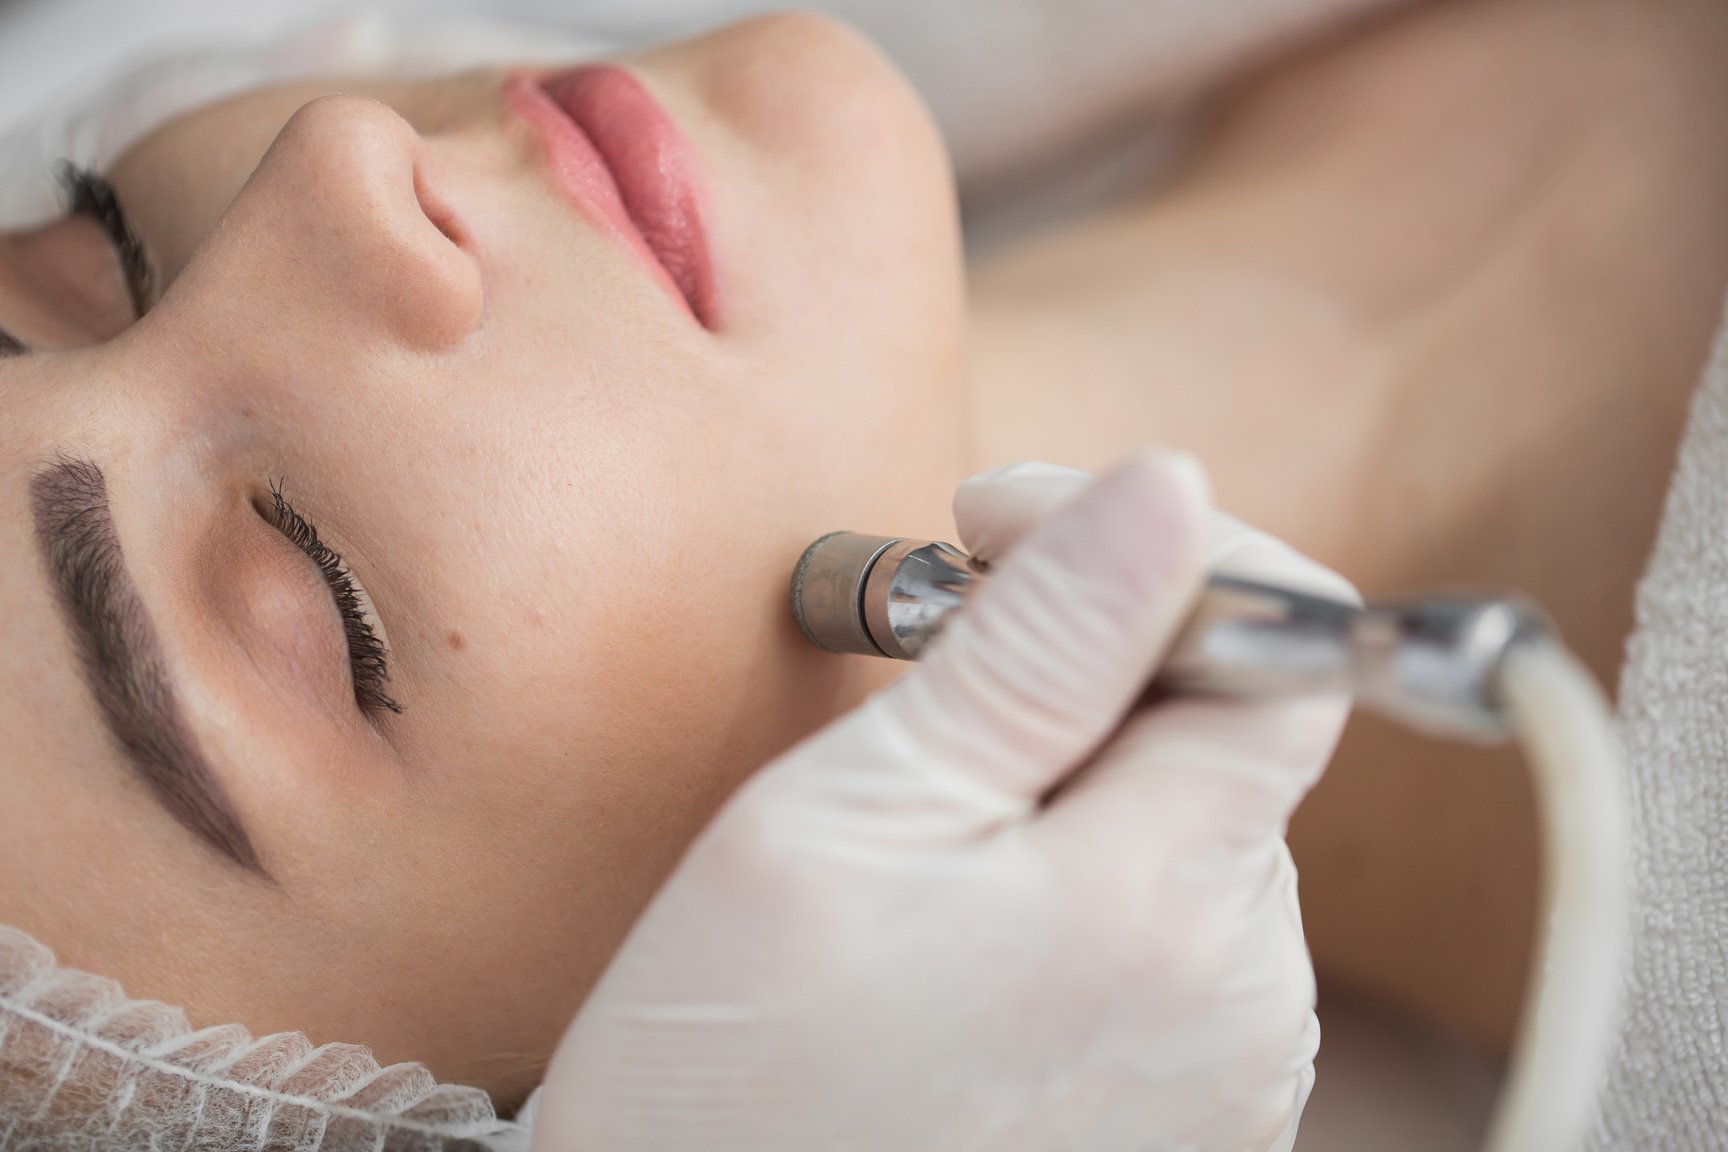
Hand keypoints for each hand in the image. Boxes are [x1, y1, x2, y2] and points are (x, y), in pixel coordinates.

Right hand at [532, 453, 1353, 1151]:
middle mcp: (1243, 995)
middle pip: (1230, 736)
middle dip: (1096, 666)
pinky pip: (1174, 934)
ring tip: (926, 824)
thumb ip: (1035, 650)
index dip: (1161, 552)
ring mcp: (1228, 1070)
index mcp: (1168, 900)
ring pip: (1193, 829)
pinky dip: (1086, 880)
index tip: (1002, 530)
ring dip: (1078, 777)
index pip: (1291, 642)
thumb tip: (1165, 489)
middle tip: (930, 676)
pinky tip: (964, 917)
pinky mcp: (1193, 1115)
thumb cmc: (731, 1070)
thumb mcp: (850, 818)